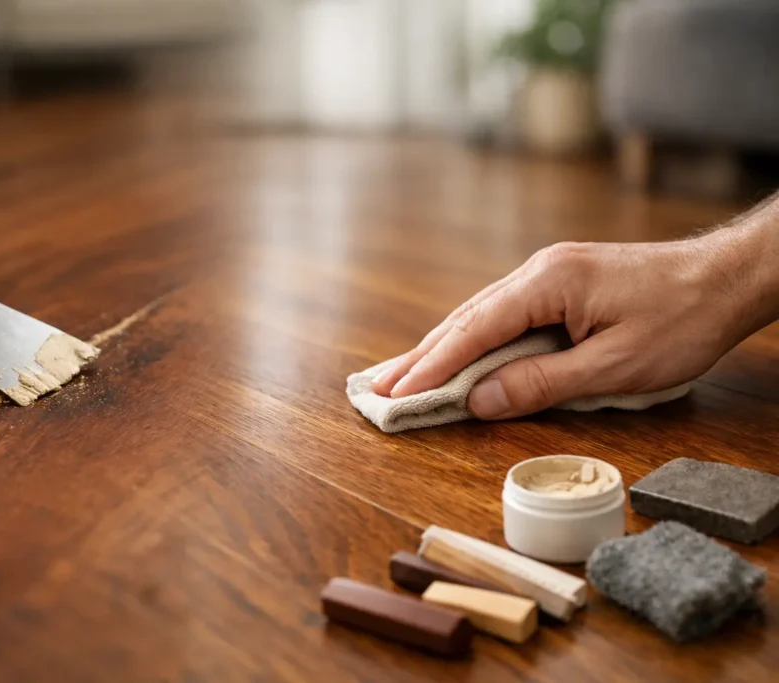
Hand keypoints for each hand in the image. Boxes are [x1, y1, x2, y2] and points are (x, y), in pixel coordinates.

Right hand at [372, 211, 778, 419]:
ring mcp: (547, 275)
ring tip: (402, 375)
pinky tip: (456, 357)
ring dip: (441, 348)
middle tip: (378, 387)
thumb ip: (542, 383)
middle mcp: (538, 272)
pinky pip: (503, 316)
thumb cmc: (681, 320)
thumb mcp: (614, 365)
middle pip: (465, 319)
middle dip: (421, 357)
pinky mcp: (559, 285)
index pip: (475, 331)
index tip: (398, 394)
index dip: (433, 366)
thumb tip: (480, 402)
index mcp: (548, 283)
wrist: (726, 278)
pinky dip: (473, 341)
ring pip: (480, 315)